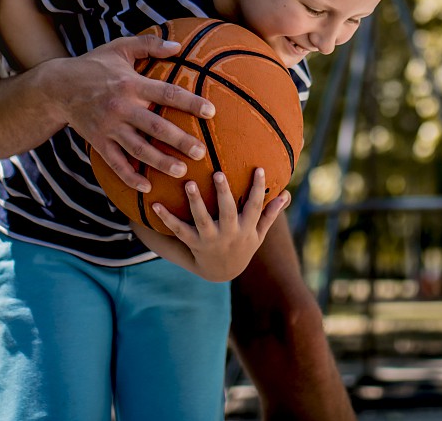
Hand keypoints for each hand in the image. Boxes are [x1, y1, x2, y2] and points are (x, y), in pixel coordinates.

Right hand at [59, 33, 213, 191]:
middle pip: (156, 126)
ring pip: (138, 148)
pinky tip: (146, 186)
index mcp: (131, 84)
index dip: (190, 102)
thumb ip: (150, 44)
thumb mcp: (120, 47)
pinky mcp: (98, 141)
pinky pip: (115, 163)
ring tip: (181, 171)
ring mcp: (109, 127)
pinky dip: (129, 176)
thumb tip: (178, 45)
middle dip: (180, 141)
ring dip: (160, 162)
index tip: (211, 112)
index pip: (167, 93)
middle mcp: (122, 107)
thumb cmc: (94, 64)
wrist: (57, 87)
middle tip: (201, 152)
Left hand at [152, 169, 289, 282]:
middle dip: (223, 193)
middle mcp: (229, 234)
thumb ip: (270, 213)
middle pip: (227, 211)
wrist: (222, 273)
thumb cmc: (242, 246)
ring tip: (189, 184)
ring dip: (195, 202)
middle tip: (218, 173)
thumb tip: (286, 194)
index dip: (258, 189)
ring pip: (202, 220)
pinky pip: (179, 230)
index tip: (259, 169)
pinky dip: (167, 218)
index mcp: (246, 229)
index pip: (255, 206)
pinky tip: (156, 204)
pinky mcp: (193, 243)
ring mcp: (210, 240)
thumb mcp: (259, 233)